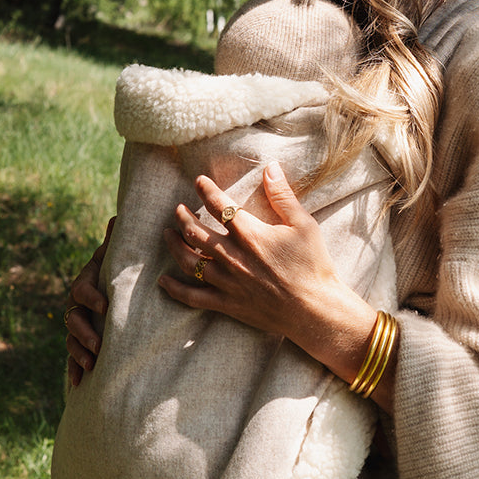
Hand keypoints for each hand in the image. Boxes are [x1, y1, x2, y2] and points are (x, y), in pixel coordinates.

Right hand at [64, 217, 113, 387]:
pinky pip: (73, 356)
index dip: (91, 297)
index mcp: (87, 280)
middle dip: (84, 333)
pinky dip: (74, 369)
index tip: (105, 306)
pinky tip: (78, 384)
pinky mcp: (82, 339)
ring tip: (91, 366)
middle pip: (72, 318)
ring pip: (71, 338)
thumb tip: (117, 217)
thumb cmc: (125, 267)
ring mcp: (79, 321)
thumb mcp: (121, 255)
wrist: (124, 283)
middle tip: (98, 346)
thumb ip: (118, 242)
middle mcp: (78, 302)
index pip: (82, 289)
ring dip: (78, 353)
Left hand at [159, 163, 340, 340]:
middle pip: (195, 232)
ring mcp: (228, 282)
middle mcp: (234, 257)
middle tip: (178, 210)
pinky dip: (175, 289)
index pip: (220, 206)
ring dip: (175, 245)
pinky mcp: (228, 304)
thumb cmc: (313, 266)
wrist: (315, 310)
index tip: (199, 182)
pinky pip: (193, 297)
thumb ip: (283, 196)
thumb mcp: (304, 225)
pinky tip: (163, 280)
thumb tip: (270, 168)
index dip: (206, 190)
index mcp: (251, 235)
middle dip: (182, 217)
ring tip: (168, 234)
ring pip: (189, 261)